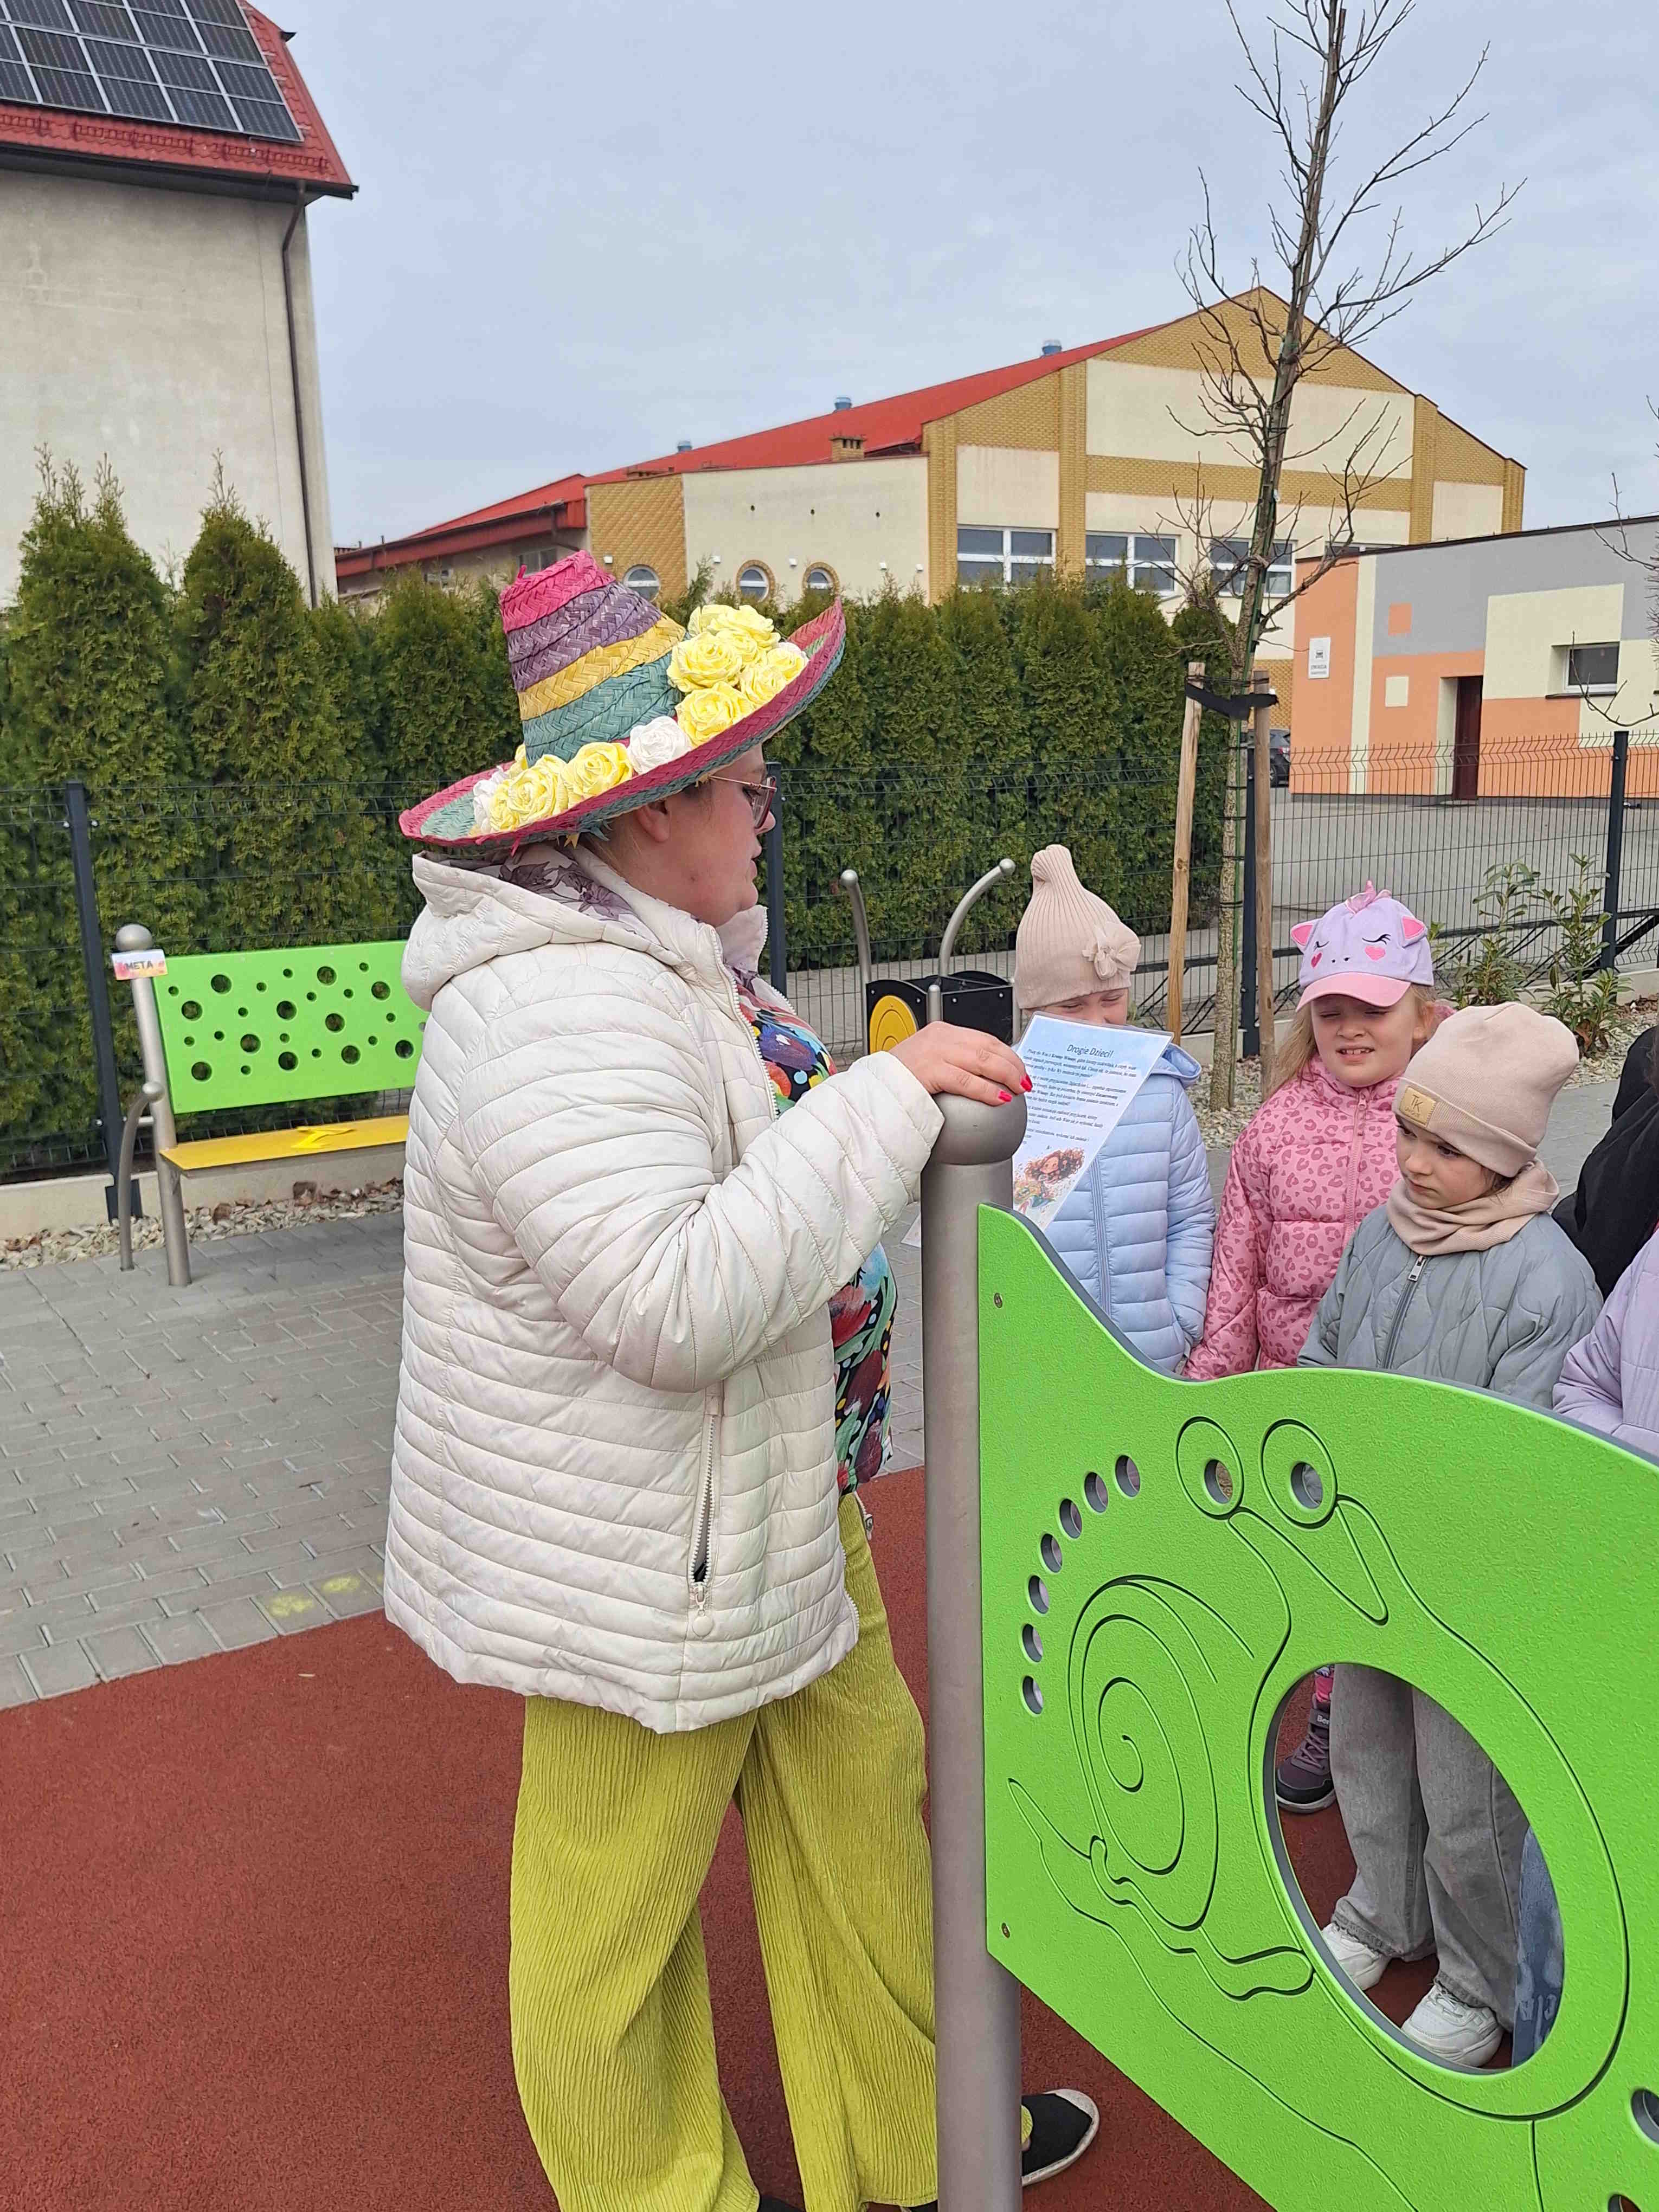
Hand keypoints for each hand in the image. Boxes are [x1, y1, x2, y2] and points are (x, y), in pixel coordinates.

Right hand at [890, 1023, 1029, 1106]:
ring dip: (1006, 1076)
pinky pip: (967, 1080)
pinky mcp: (931, 1070)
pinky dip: (987, 1090)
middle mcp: (940, 1037)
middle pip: (989, 1047)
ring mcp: (935, 1052)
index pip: (984, 1038)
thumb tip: (983, 1078)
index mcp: (942, 1032)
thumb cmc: (899, 1079)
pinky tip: (999, 1098)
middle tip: (1024, 1081)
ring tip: (1018, 1089)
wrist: (875, 1088)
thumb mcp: (929, 1061)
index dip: (1007, 1054)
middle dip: (1013, 1065)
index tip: (1019, 1068)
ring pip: (983, 1061)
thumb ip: (953, 1063)